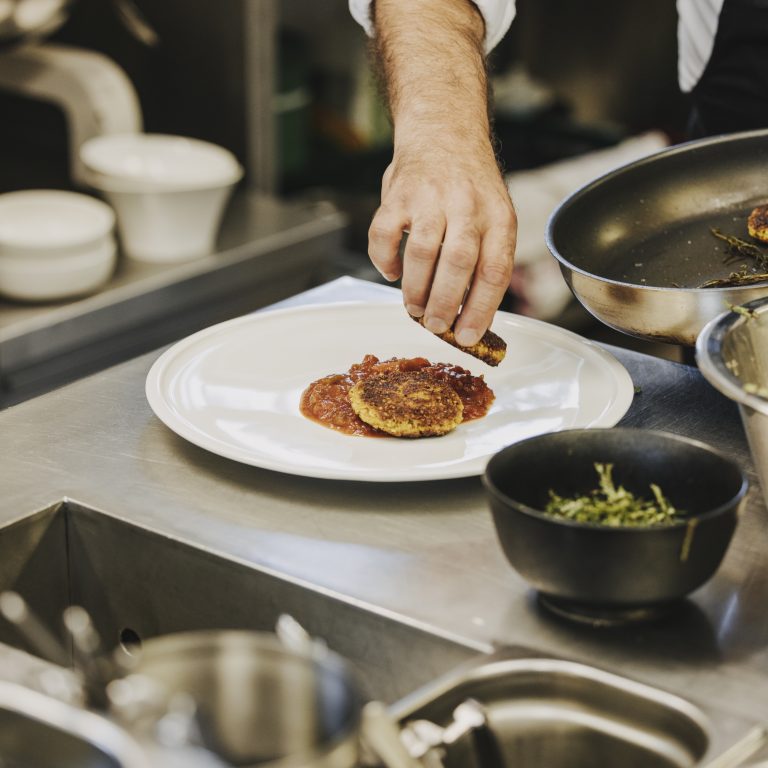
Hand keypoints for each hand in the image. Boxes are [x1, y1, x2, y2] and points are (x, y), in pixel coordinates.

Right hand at [369, 139, 516, 346]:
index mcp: (498, 216)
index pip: (494, 270)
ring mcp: (430, 197)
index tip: (467, 337)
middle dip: (445, 303)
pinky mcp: (398, 194)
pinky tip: (392, 273)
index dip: (480, 309)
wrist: (444, 131)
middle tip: (436, 326)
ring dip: (416, 289)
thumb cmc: (469, 187)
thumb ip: (484, 258)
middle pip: (458, 263)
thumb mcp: (493, 216)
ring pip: (422, 252)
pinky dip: (385, 260)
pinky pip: (384, 234)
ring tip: (415, 310)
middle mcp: (467, 204)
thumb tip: (471, 316)